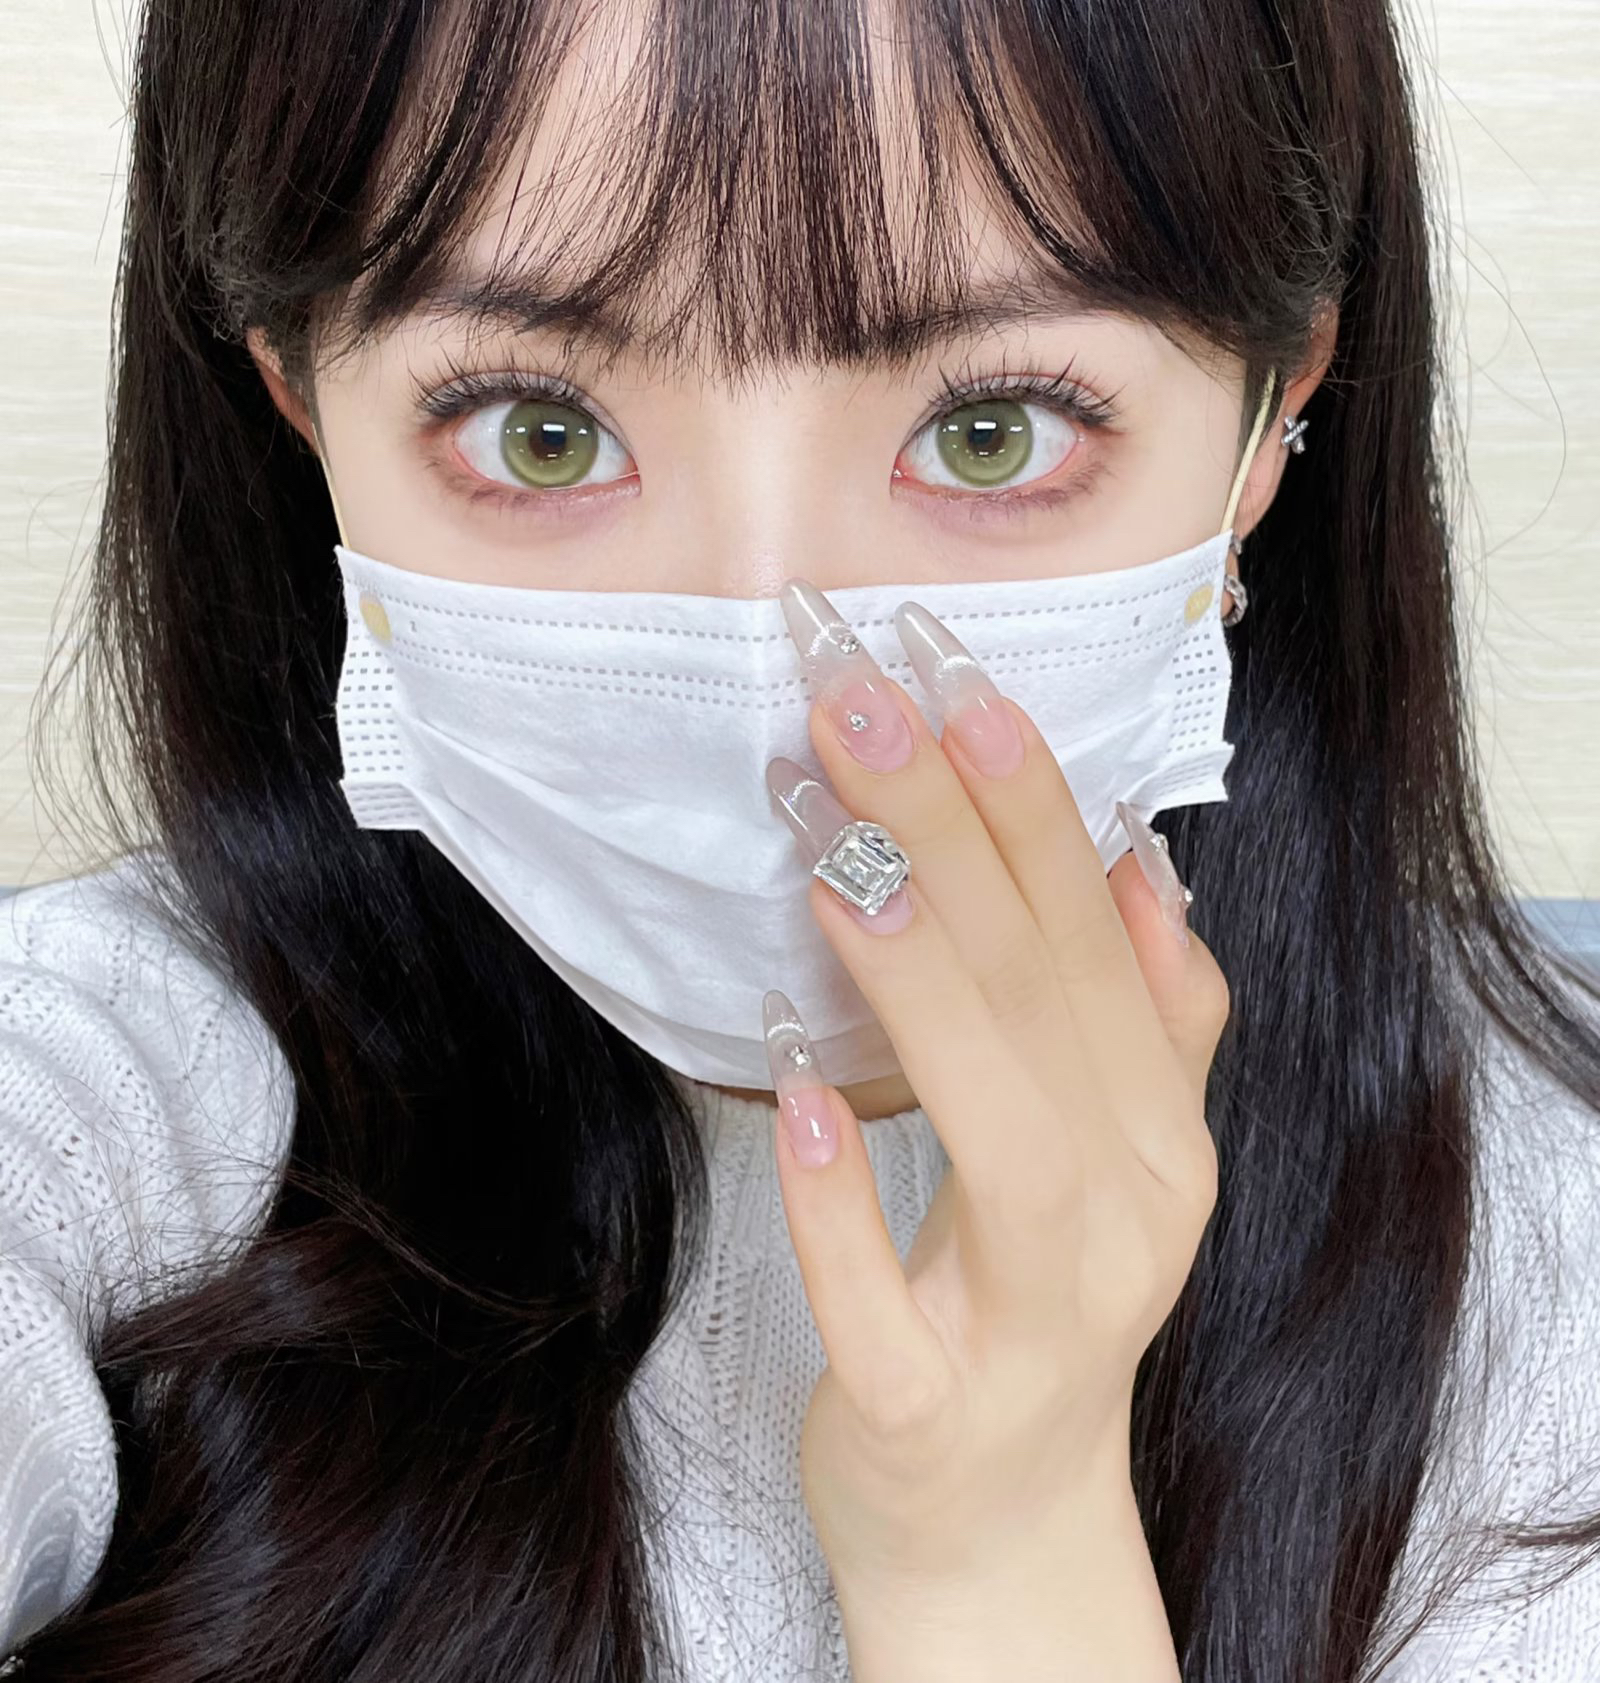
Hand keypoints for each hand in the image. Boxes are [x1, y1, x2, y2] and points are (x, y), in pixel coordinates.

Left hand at [762, 579, 1228, 1615]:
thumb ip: (1143, 1017)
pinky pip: (889, 1306)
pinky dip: (841, 1204)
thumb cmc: (1025, 1296)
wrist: (998, 1519)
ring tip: (830, 858)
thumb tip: (1139, 864)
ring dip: (917, 984)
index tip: (953, 677)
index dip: (1029, 803)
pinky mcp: (933, 1407)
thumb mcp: (1106, 1149)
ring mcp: (1039, 1320)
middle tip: (859, 704)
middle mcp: (1127, 1213)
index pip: (1094, 941)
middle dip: (953, 838)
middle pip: (1045, 1001)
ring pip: (1000, 1133)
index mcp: (1157, 1132)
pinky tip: (782, 1095)